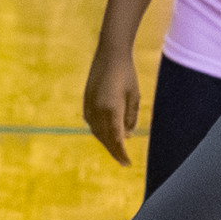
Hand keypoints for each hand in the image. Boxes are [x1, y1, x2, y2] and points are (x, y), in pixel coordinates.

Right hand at [84, 47, 140, 165]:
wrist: (110, 55)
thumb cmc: (126, 75)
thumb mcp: (134, 96)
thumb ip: (131, 117)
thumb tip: (127, 136)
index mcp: (111, 110)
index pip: (116, 139)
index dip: (121, 153)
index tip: (127, 164)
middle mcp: (97, 110)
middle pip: (105, 138)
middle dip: (114, 151)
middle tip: (123, 161)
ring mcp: (89, 106)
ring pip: (96, 132)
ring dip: (106, 142)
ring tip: (117, 150)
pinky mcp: (86, 102)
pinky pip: (91, 123)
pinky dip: (99, 132)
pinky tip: (106, 135)